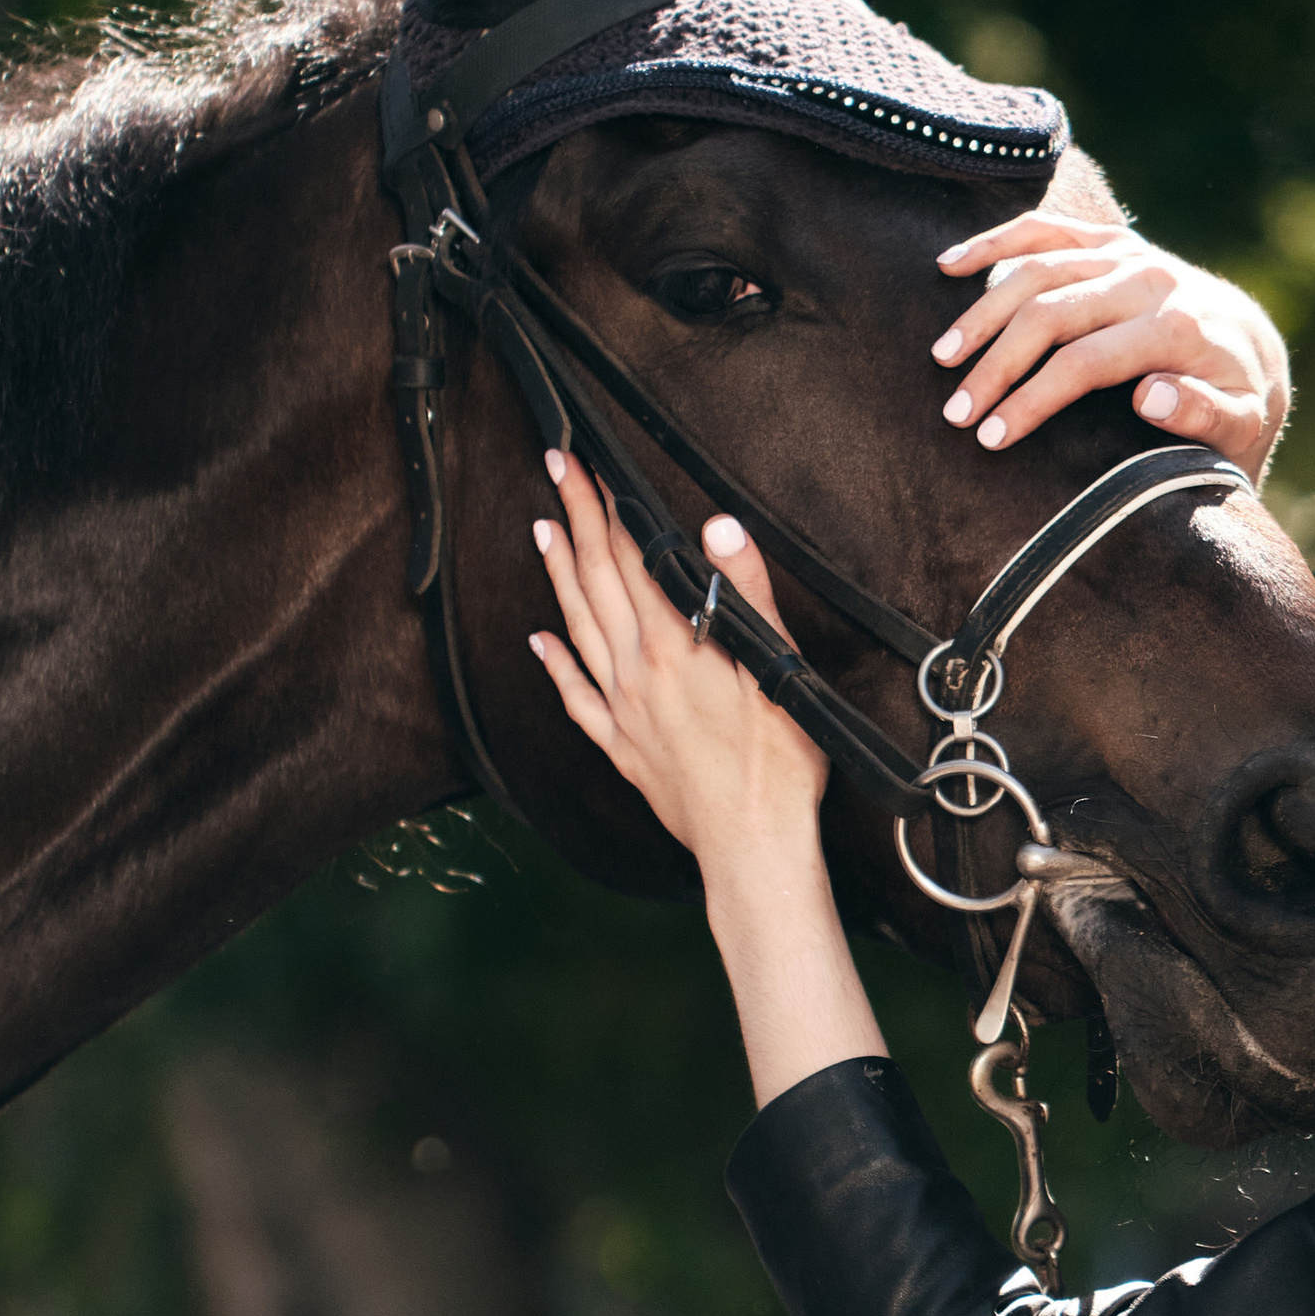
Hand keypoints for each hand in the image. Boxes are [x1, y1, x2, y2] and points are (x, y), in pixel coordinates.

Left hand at [527, 454, 826, 877]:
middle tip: (554, 469)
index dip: (611, 507)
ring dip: (559, 576)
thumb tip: (717, 528)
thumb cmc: (776, 768)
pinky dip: (554, 664)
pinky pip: (576, 698)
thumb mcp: (776, 670)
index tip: (591, 466)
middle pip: (597, 581)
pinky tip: (538, 641)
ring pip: (578, 628)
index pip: (634, 559)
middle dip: (575, 519)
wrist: (753, 849)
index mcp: (675, 648)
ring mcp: (624, 711)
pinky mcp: (624, 748)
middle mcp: (637, 673)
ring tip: (542, 531)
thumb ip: (745, 595)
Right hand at [930, 207, 1291, 480]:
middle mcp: (1148, 279)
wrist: (1254, 345)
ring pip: (1036, 269)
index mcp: (1177, 326)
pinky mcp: (1112, 240)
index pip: (1086, 361)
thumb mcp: (1242, 422)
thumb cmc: (1240, 399)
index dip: (1033, 399)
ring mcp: (1127, 252)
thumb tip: (1150, 397)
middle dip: (996, 364)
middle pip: (1050, 313)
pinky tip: (949, 265)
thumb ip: (1205, 414)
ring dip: (982, 312)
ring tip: (942, 357)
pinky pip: (1044, 230)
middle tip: (954, 412)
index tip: (991, 437)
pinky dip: (994, 244)